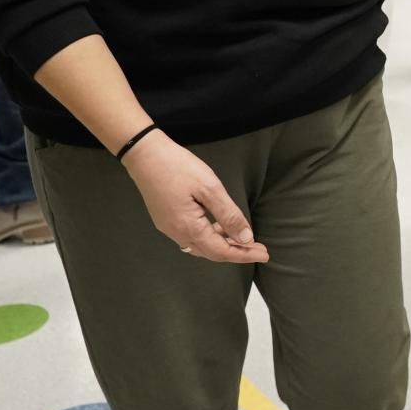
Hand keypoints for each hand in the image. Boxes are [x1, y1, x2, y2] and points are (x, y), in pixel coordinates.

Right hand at [122, 134, 268, 263]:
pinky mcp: (166, 220)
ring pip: (201, 246)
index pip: (221, 251)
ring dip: (223, 245)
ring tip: (243, 240)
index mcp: (189, 228)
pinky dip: (209, 237)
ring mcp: (169, 228)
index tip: (265, 254)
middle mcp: (177, 234)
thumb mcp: (210, 189)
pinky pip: (191, 237)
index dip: (244, 254)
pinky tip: (219, 227)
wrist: (145, 155)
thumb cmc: (179, 168)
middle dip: (237, 253)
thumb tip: (245, 239)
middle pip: (211, 252)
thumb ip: (228, 215)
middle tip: (259, 249)